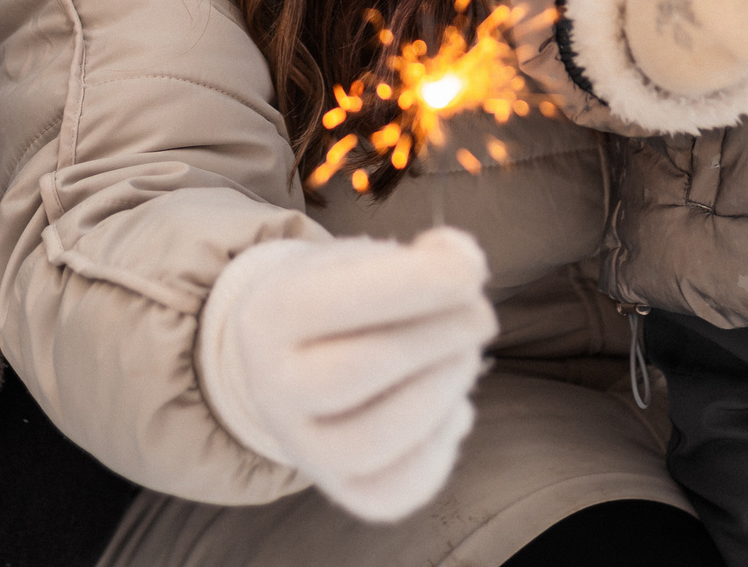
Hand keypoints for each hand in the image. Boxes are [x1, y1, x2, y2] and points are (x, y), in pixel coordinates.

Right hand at [196, 228, 496, 523]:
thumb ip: (421, 257)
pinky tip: (452, 403)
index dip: (413, 285)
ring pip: (374, 439)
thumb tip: (464, 264)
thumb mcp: (366, 260)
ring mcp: (305, 451)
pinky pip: (400, 485)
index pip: (332, 303)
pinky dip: (442, 442)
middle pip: (354, 372)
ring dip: (442, 390)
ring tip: (466, 354)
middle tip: (481, 315)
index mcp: (266, 318)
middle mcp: (271, 392)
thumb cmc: (346, 299)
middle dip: (436, 338)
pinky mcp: (348, 492)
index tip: (471, 272)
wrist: (305, 364)